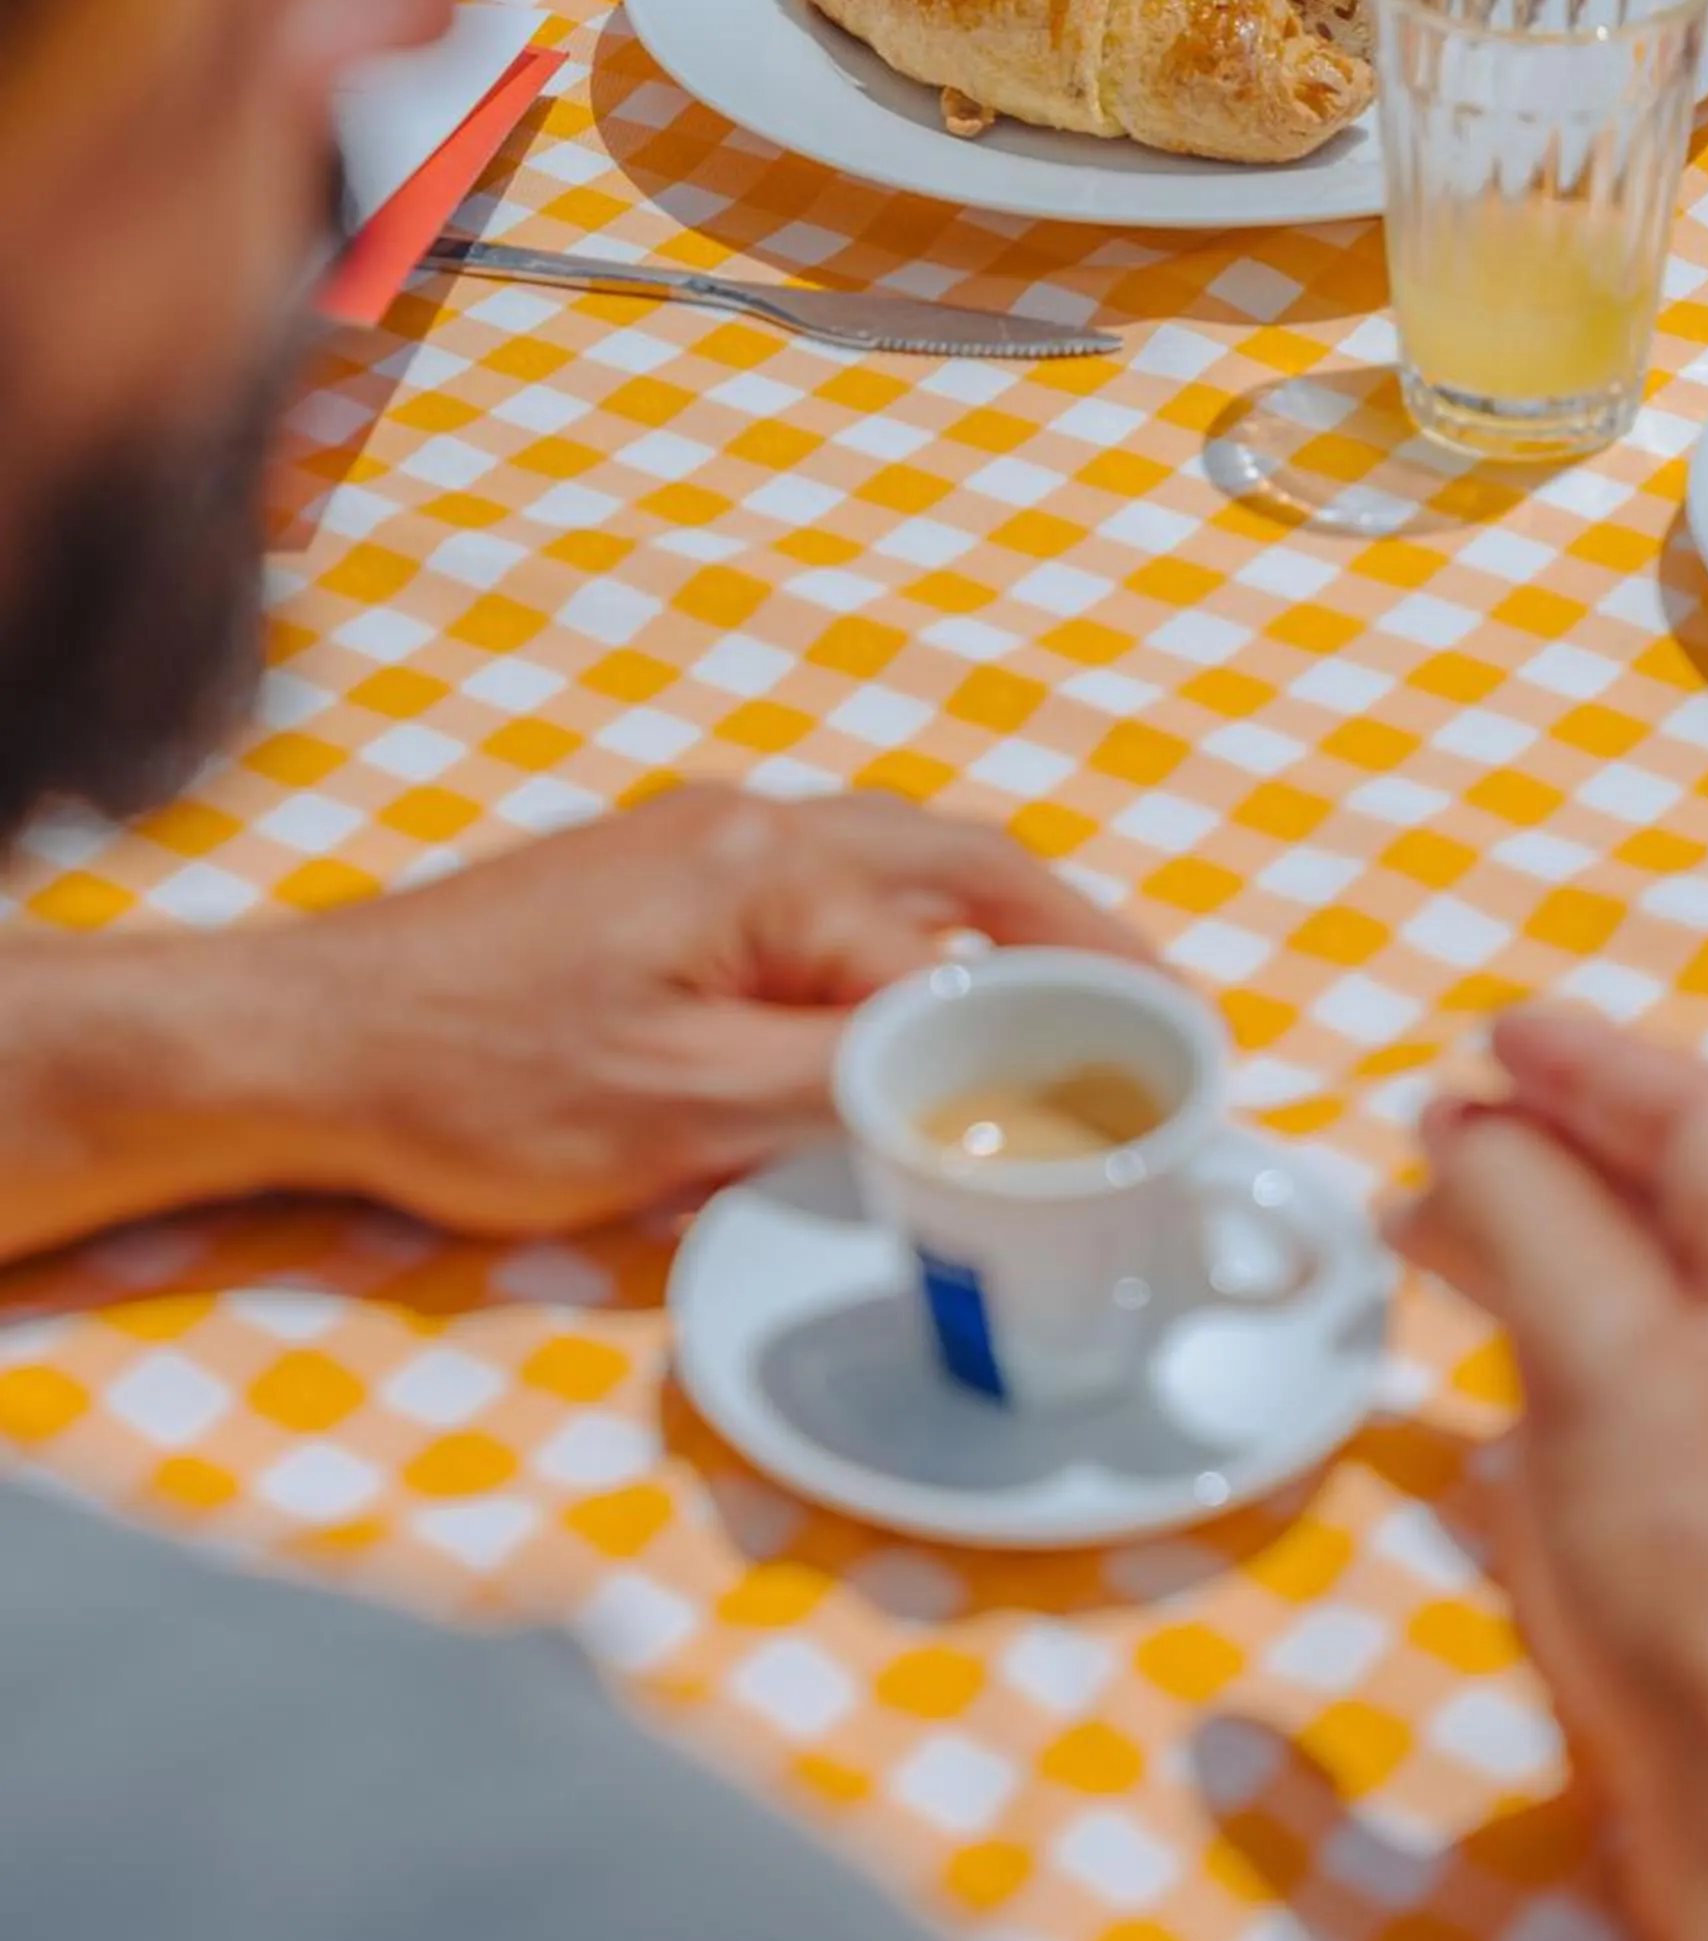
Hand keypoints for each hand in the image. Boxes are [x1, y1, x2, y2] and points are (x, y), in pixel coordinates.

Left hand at [275, 787, 1152, 1235]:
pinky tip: (922, 1001)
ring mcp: (701, 844)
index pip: (959, 945)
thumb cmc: (483, 1081)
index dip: (1068, 1010)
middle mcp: (752, 826)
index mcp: (772, 870)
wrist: (311, 1038)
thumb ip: (844, 1087)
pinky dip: (910, 938)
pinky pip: (829, 893)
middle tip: (1163, 1008)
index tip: (1163, 1065)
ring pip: (894, 869)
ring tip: (1074, 1003)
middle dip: (1072, 934)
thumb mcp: (681, 1113)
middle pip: (957, 864)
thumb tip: (976, 1080)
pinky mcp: (659, 881)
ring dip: (993, 929)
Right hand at [1389, 1006, 1707, 1940]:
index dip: (1587, 1056)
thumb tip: (1469, 1128)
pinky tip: (1471, 1386)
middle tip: (1432, 1122)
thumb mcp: (1599, 1357)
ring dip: (1532, 1241)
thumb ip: (1530, 1217)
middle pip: (1675, 1193)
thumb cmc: (1701, 1574)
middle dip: (1546, 1144)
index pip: (1701, 1112)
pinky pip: (1631, 1391)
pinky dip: (1545, 1349)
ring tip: (1418, 1228)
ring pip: (1645, 1293)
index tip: (1485, 1032)